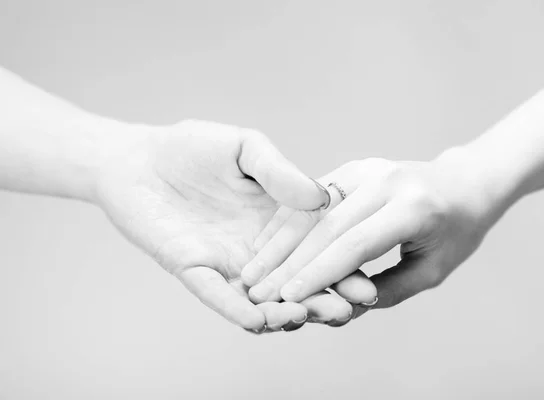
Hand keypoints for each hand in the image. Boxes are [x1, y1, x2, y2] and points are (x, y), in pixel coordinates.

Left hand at [92, 120, 367, 330]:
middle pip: (297, 281)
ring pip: (263, 298)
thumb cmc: (192, 147)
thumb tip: (321, 198)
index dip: (342, 265)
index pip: (316, 248)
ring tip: (306, 315)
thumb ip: (280, 172)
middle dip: (323, 297)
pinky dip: (238, 309)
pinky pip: (218, 296)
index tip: (368, 279)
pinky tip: (259, 319)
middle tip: (349, 308)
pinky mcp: (194, 269)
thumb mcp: (246, 149)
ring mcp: (227, 263)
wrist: (138, 157)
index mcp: (276, 219)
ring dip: (286, 311)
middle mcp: (257, 248)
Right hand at [243, 150, 510, 316]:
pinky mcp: (352, 167)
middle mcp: (385, 181)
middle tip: (258, 290)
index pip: (355, 245)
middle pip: (326, 225)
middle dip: (289, 262)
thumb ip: (388, 291)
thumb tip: (341, 306)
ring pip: (312, 209)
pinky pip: (312, 196)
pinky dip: (287, 220)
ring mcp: (366, 168)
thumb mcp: (432, 271)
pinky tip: (266, 242)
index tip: (287, 299)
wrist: (460, 184)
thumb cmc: (454, 233)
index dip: (318, 274)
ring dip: (279, 240)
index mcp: (412, 208)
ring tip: (253, 270)